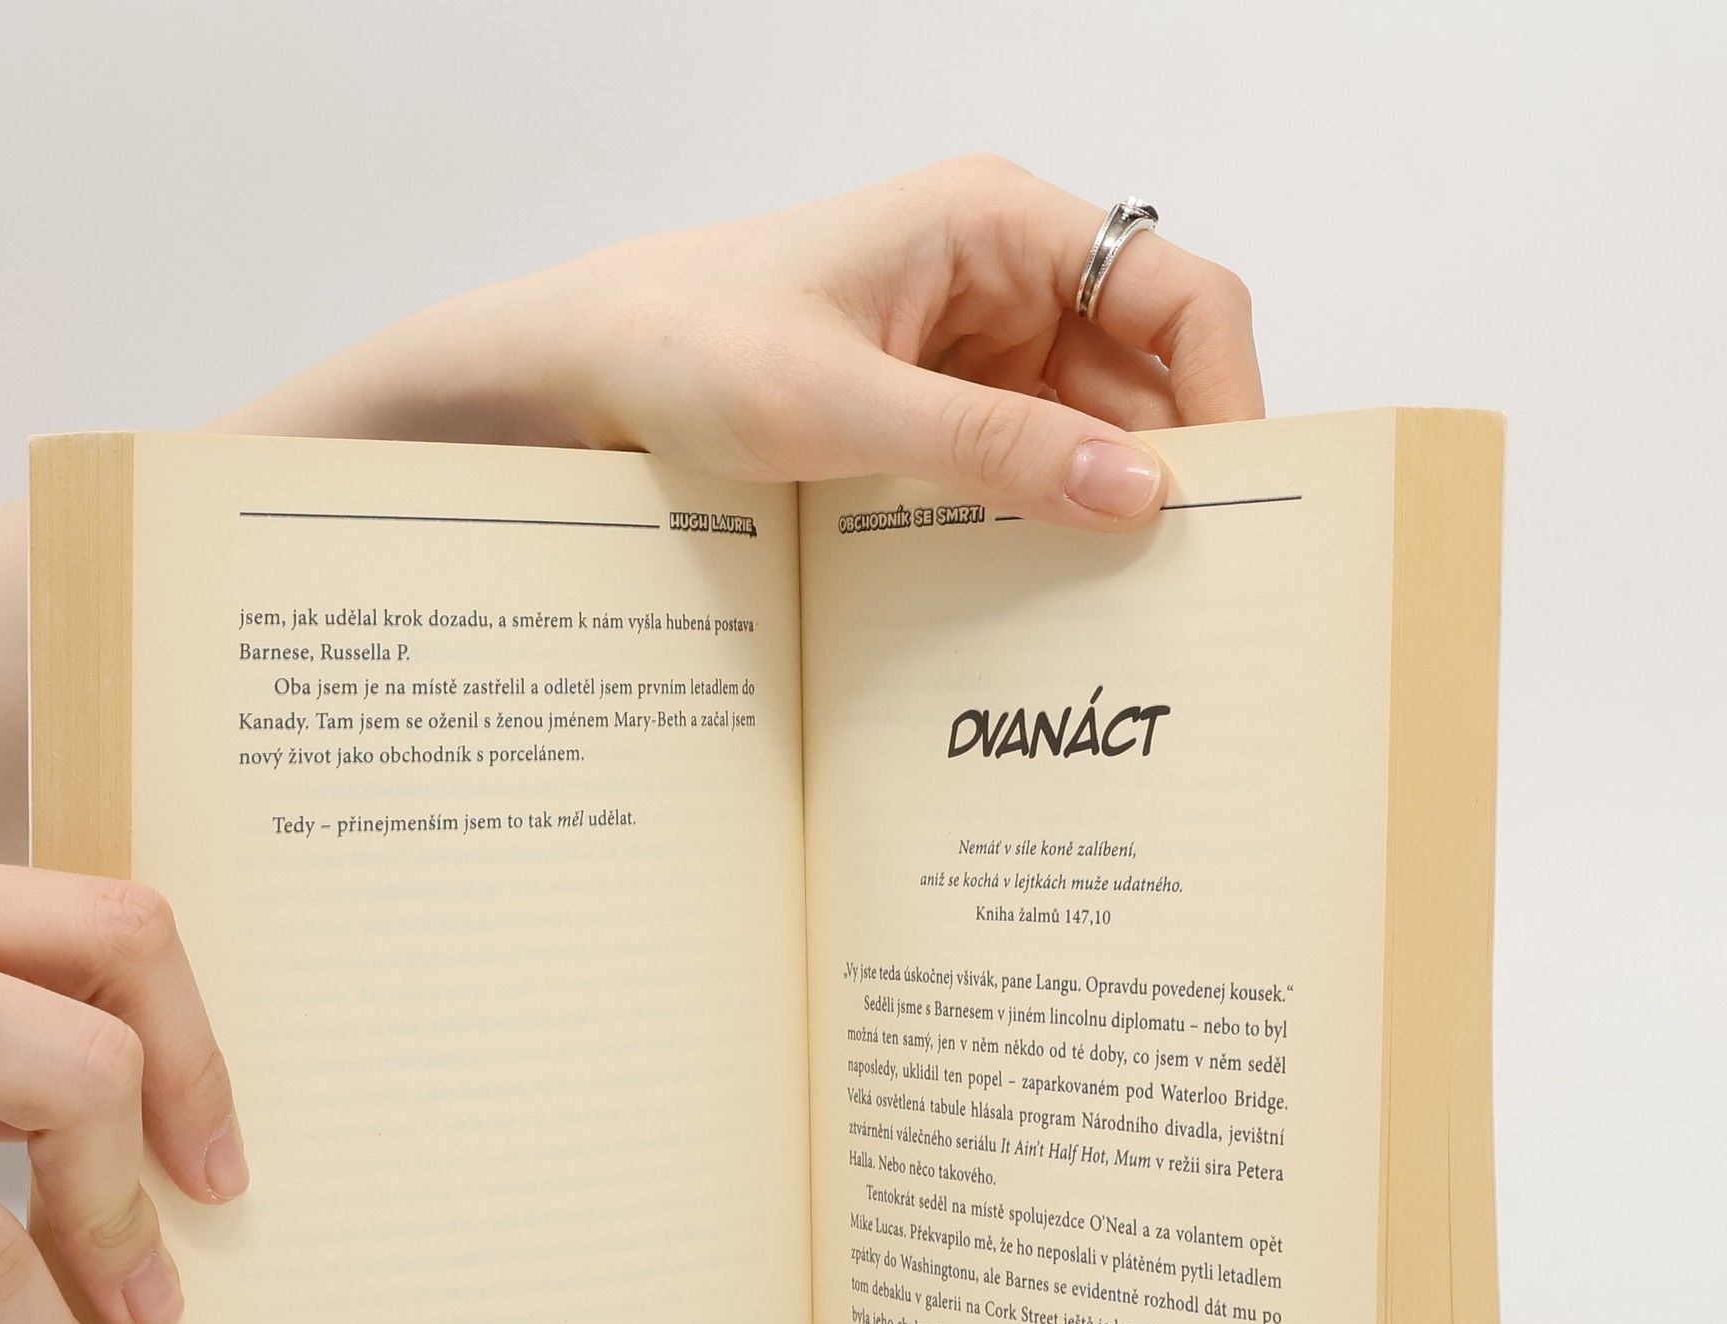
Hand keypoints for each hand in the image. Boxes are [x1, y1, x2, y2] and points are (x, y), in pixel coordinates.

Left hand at [539, 155, 1262, 527]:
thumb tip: (1137, 494)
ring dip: (1096, 509)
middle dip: (1165, 471)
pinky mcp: (935, 411)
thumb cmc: (684, 343)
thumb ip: (991, 448)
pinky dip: (1035, 521)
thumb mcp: (838, 404)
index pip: (1175, 293)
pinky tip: (1036, 586)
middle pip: (1141, 377)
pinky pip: (1021, 466)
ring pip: (1085, 433)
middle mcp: (1001, 279)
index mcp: (996, 226)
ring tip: (1113, 605)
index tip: (1233, 499)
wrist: (581, 373)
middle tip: (1184, 586)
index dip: (1226, 391)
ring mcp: (970, 349)